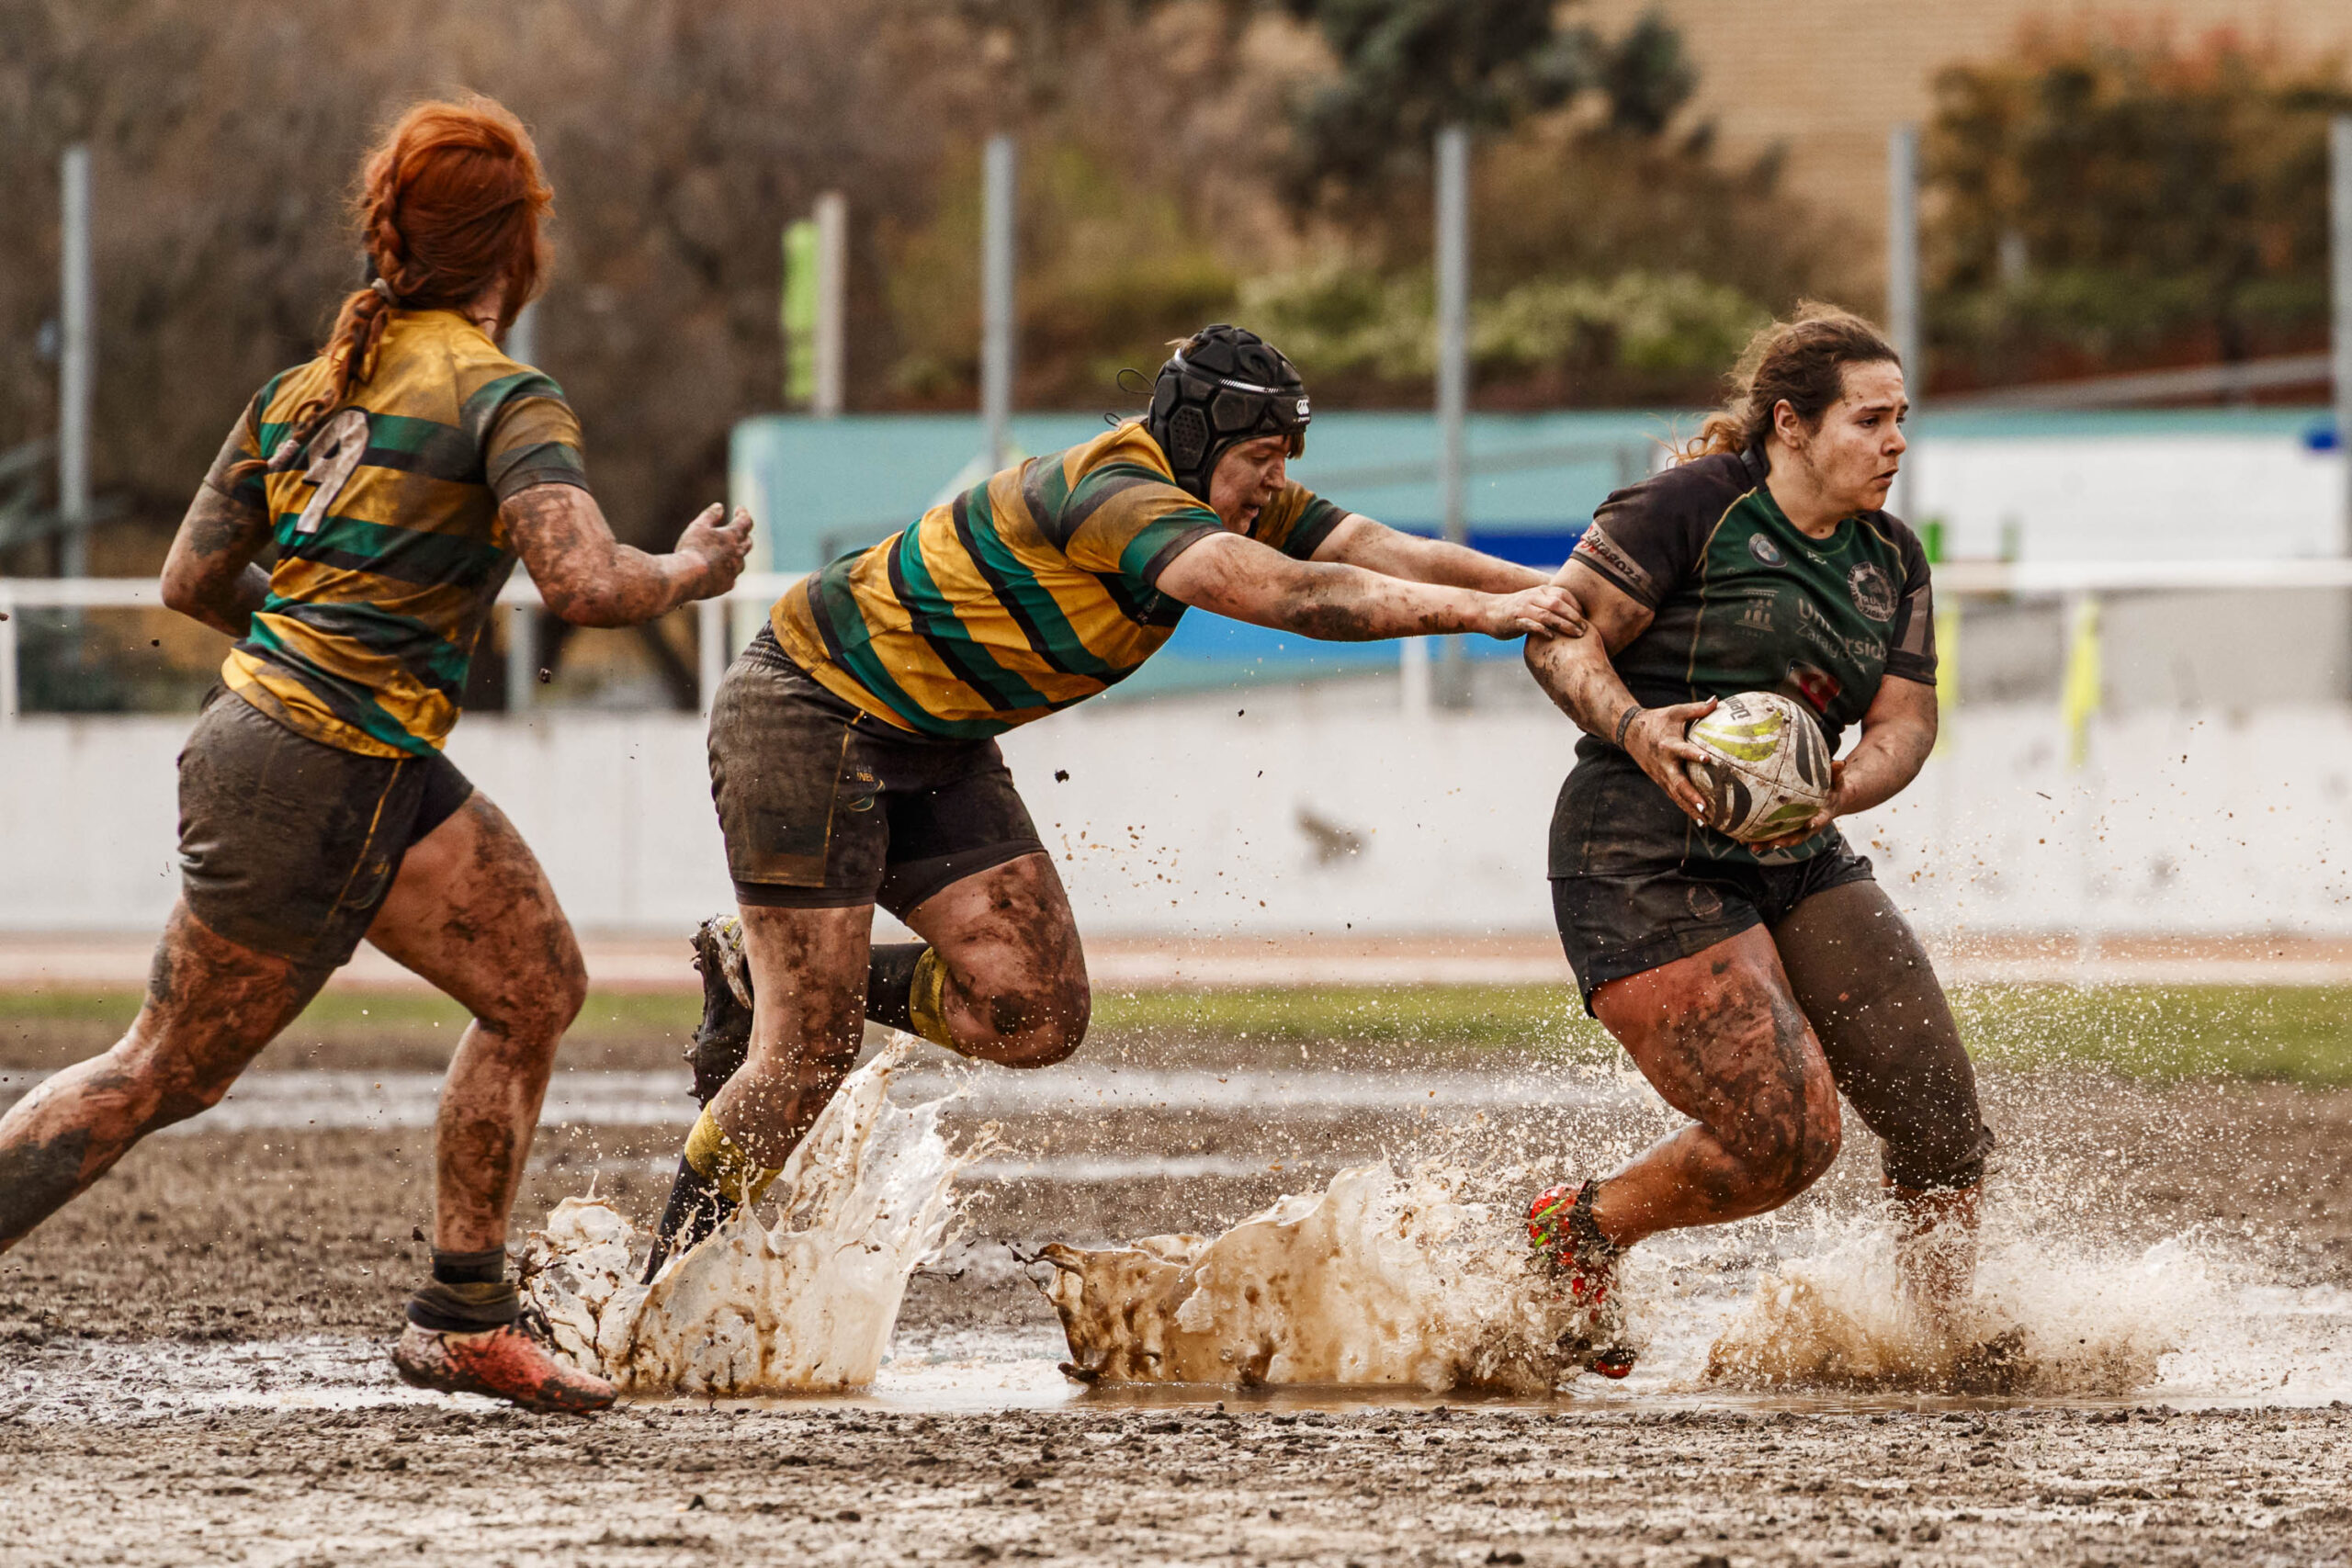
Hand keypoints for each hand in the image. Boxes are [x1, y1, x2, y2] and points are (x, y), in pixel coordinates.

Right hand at [675, 504, 753, 598]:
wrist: (687, 577)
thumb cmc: (692, 549)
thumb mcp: (698, 526)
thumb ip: (710, 515)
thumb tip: (719, 507)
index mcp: (732, 536)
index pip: (745, 521)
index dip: (743, 514)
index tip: (739, 509)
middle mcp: (738, 554)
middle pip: (747, 543)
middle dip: (743, 535)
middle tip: (737, 531)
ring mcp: (734, 571)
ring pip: (741, 561)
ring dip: (736, 556)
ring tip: (726, 553)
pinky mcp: (727, 585)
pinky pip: (731, 578)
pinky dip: (727, 572)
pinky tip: (720, 572)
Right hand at [1477, 583, 1586, 639]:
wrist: (1487, 611)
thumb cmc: (1514, 610)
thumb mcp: (1533, 602)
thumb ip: (1549, 605)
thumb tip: (1571, 616)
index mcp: (1539, 591)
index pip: (1563, 594)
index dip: (1577, 606)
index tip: (1586, 619)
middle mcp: (1533, 597)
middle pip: (1558, 604)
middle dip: (1574, 617)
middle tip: (1586, 629)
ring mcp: (1523, 608)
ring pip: (1547, 614)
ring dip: (1564, 624)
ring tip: (1576, 634)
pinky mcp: (1515, 620)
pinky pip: (1531, 624)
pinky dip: (1542, 630)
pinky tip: (1552, 638)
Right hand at [1621, 697, 1717, 824]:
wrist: (1631, 732)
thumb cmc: (1659, 720)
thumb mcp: (1676, 711)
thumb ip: (1697, 709)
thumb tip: (1718, 700)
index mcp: (1668, 745)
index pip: (1682, 750)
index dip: (1694, 755)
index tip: (1707, 758)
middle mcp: (1664, 764)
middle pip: (1677, 783)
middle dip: (1690, 796)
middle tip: (1704, 806)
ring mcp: (1661, 775)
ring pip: (1676, 795)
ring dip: (1689, 808)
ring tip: (1706, 821)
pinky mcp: (1661, 782)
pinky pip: (1675, 797)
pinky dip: (1686, 808)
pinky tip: (1702, 820)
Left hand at [1749, 759, 1848, 849]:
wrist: (1833, 801)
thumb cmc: (1833, 789)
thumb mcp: (1837, 781)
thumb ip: (1836, 773)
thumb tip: (1840, 762)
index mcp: (1823, 816)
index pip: (1820, 820)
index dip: (1815, 823)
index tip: (1809, 824)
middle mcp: (1809, 827)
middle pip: (1798, 837)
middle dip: (1786, 841)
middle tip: (1775, 843)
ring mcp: (1798, 830)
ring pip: (1782, 839)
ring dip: (1768, 844)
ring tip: (1752, 846)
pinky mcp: (1788, 829)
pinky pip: (1773, 834)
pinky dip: (1760, 837)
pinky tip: (1743, 838)